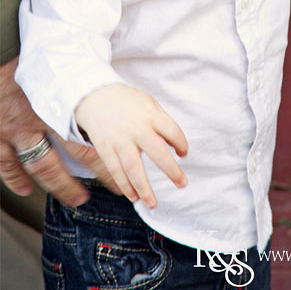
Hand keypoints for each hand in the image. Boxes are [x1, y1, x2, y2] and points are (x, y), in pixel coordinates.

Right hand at [0, 57, 118, 204]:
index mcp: (61, 108)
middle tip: (109, 191)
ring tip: (76, 198)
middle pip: (70, 159)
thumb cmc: (36, 60)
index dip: (110, 159)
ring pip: (40, 167)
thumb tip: (118, 100)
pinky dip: (14, 178)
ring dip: (59, 185)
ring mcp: (16, 132)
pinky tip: (25, 190)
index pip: (91, 140)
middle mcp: (40, 124)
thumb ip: (88, 90)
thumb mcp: (67, 72)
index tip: (126, 170)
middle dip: (90, 178)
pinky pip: (6, 163)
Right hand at [74, 84, 187, 208]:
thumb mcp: (150, 104)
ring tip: (152, 203)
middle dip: (171, 170)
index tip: (184, 153)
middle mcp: (136, 129)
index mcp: (151, 115)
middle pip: (157, 152)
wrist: (95, 97)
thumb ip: (162, 123)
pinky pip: (115, 170)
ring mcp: (119, 140)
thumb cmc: (129, 103)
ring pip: (133, 167)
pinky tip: (133, 197)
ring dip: (143, 187)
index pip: (172, 131)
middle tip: (182, 183)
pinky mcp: (105, 149)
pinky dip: (124, 185)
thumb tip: (174, 145)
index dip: (181, 143)